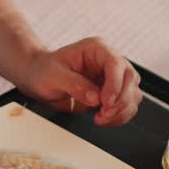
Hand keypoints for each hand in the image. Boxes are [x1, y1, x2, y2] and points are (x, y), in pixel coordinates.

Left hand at [18, 37, 141, 126]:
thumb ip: (75, 85)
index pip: (116, 64)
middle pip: (130, 79)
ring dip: (121, 111)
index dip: (115, 85)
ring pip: (132, 94)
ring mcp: (112, 78)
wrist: (37, 79)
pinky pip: (126, 106)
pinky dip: (119, 116)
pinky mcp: (111, 94)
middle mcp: (108, 61)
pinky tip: (103, 119)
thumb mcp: (53, 75)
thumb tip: (95, 98)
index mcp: (96, 49)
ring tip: (101, 118)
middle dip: (120, 101)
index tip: (105, 102)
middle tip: (103, 114)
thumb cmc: (43, 70)